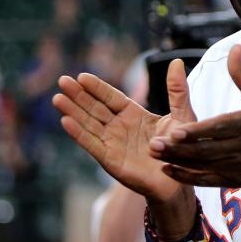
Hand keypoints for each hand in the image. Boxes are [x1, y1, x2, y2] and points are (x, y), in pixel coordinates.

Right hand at [52, 59, 195, 202]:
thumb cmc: (181, 148)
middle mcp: (119, 127)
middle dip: (78, 95)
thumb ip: (177, 90)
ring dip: (73, 111)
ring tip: (58, 98)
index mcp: (133, 115)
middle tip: (62, 80)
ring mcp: (113, 143)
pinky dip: (79, 133)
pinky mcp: (110, 160)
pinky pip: (92, 144)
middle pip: (95, 108)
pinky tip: (65, 121)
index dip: (96, 87)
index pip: (111, 97)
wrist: (179, 180)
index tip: (81, 76)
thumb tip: (176, 60)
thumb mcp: (182, 114)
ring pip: (89, 124)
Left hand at [150, 44, 240, 187]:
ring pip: (203, 165)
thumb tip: (235, 47)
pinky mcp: (234, 180)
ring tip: (154, 154)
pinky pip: (207, 180)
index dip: (197, 132)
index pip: (219, 128)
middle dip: (178, 148)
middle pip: (206, 150)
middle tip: (153, 144)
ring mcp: (238, 166)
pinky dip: (187, 177)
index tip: (175, 130)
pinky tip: (168, 169)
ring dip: (177, 160)